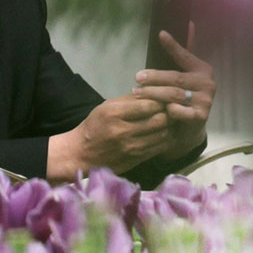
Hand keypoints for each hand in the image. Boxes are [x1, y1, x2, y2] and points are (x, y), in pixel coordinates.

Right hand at [50, 94, 172, 179]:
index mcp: (114, 113)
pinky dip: (165, 140)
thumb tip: (154, 92)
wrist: (81, 153)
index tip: (165, 99)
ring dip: (169, 127)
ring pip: (162, 135)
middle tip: (171, 111)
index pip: (148, 105)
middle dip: (168, 114)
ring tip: (169, 122)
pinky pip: (159, 148)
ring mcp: (130, 148)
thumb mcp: (106, 107)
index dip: (161, 101)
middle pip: (159, 120)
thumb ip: (129, 100)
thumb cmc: (94, 126)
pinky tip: (163, 134)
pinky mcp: (135, 160)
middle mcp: (123, 131)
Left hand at [132, 33, 214, 157]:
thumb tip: (189, 23)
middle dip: (154, 77)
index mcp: (202, 69)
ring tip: (137, 92)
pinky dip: (169, 110)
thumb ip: (183, 52)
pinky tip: (158, 109)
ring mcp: (206, 101)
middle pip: (176, 78)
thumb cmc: (183, 97)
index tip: (161, 35)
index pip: (185, 55)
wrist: (188, 129)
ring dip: (154, 93)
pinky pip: (181, 112)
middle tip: (137, 78)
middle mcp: (207, 83)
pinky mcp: (201, 117)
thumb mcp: (183, 74)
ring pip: (175, 94)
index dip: (173, 46)